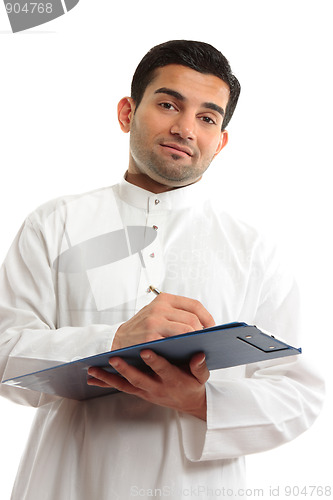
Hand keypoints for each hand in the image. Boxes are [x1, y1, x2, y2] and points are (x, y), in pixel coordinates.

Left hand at [87, 350, 208, 419]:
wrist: (189, 403)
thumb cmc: (194, 384)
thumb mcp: (202, 377)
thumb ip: (200, 366)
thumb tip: (199, 355)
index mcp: (173, 379)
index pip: (163, 369)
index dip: (154, 361)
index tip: (145, 350)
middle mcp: (157, 386)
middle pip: (139, 378)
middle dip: (126, 369)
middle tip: (114, 359)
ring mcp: (146, 391)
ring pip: (125, 385)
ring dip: (108, 378)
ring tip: (93, 371)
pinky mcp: (139, 392)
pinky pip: (121, 387)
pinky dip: (106, 383)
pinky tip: (92, 378)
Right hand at [111, 292, 214, 349]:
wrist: (119, 341)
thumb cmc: (142, 329)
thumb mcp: (157, 313)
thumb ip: (177, 314)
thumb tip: (205, 324)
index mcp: (164, 299)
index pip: (195, 305)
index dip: (207, 318)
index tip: (212, 329)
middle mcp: (160, 307)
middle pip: (193, 319)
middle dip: (203, 332)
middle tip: (206, 342)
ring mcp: (155, 321)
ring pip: (188, 329)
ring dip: (196, 340)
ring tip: (198, 346)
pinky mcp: (151, 336)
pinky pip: (176, 341)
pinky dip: (185, 347)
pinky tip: (187, 352)